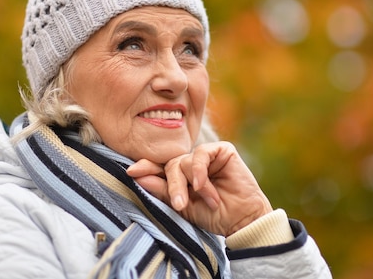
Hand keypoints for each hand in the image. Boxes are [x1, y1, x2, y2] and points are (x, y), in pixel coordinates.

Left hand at [126, 142, 272, 236]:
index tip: (131, 172)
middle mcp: (191, 163)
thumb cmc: (214, 216)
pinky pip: (201, 154)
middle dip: (172, 184)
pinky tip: (202, 184)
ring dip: (189, 182)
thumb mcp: (184, 206)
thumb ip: (163, 190)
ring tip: (202, 199)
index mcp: (180, 176)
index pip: (159, 167)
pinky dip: (199, 170)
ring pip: (183, 161)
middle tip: (179, 203)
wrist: (241, 221)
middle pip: (170, 165)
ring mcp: (206, 156)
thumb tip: (139, 177)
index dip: (146, 167)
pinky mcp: (222, 151)